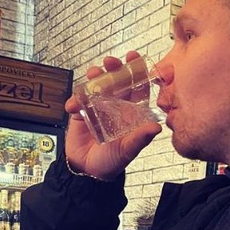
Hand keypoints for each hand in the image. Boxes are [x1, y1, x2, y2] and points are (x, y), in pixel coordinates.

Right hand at [64, 51, 161, 179]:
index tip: (135, 58)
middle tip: (111, 62)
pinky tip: (73, 106)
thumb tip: (156, 127)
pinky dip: (74, 100)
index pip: (137, 88)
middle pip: (116, 81)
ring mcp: (97, 108)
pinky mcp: (81, 112)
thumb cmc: (112, 162)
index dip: (137, 72)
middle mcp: (115, 107)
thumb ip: (140, 139)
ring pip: (96, 85)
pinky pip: (77, 100)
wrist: (87, 172)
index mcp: (131, 113)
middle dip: (113, 68)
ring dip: (94, 77)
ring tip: (92, 75)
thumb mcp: (127, 151)